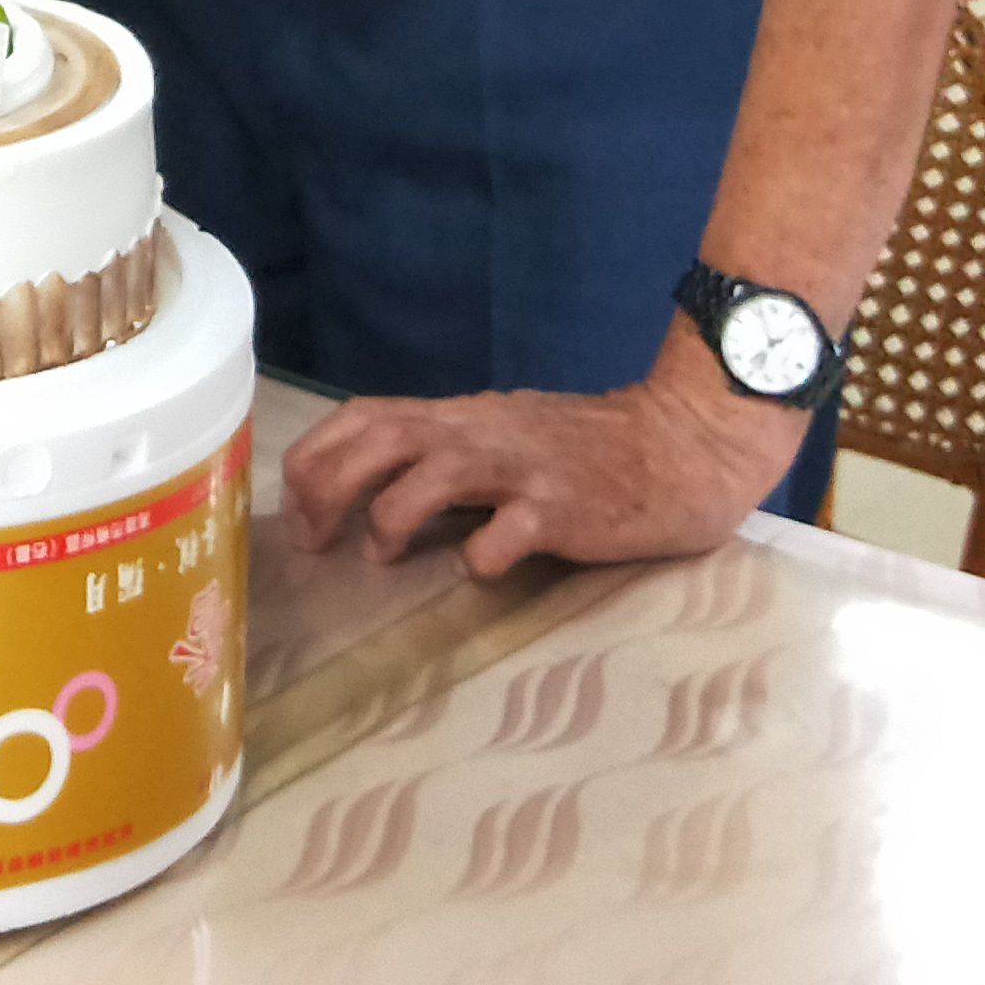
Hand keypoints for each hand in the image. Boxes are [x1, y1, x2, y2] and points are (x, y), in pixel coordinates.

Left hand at [278, 355, 799, 575]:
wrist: (685, 446)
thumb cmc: (591, 450)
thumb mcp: (506, 435)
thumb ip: (448, 454)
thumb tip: (376, 492)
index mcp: (463, 416)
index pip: (365, 415)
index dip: (317, 458)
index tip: (299, 509)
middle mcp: (482, 432)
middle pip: (380, 439)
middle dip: (330, 487)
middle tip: (317, 540)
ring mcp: (523, 468)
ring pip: (431, 475)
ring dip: (391, 517)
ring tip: (384, 554)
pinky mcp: (565, 509)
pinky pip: (505, 535)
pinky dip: (479, 557)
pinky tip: (482, 570)